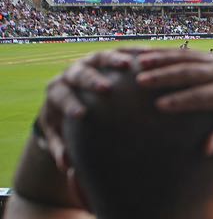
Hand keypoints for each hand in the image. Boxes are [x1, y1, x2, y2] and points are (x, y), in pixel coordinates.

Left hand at [39, 49, 133, 169]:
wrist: (70, 96)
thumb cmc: (65, 122)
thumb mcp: (59, 136)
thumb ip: (61, 149)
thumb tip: (67, 166)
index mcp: (57, 91)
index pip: (61, 96)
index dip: (70, 103)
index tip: (81, 114)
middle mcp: (72, 73)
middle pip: (79, 73)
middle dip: (91, 80)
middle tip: (106, 89)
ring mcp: (90, 62)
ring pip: (100, 57)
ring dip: (114, 60)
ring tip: (129, 65)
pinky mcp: (106, 57)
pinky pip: (120, 51)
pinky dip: (133, 53)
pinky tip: (149, 55)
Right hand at [136, 50, 212, 153]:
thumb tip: (206, 148)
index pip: (202, 96)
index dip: (181, 100)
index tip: (158, 106)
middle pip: (191, 73)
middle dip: (165, 76)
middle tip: (140, 80)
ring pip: (186, 58)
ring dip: (161, 59)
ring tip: (138, 61)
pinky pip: (187, 52)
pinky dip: (167, 52)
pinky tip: (146, 53)